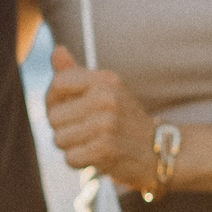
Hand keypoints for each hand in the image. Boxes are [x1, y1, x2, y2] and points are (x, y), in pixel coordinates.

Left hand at [44, 46, 160, 190]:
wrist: (157, 149)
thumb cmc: (122, 117)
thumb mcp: (105, 89)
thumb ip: (76, 73)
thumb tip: (57, 50)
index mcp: (105, 80)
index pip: (58, 84)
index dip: (54, 100)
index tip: (67, 108)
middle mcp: (106, 99)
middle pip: (53, 116)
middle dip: (63, 127)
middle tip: (84, 129)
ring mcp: (106, 124)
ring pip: (59, 139)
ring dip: (71, 146)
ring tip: (91, 141)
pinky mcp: (105, 150)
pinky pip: (70, 158)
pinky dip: (79, 161)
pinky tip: (95, 155)